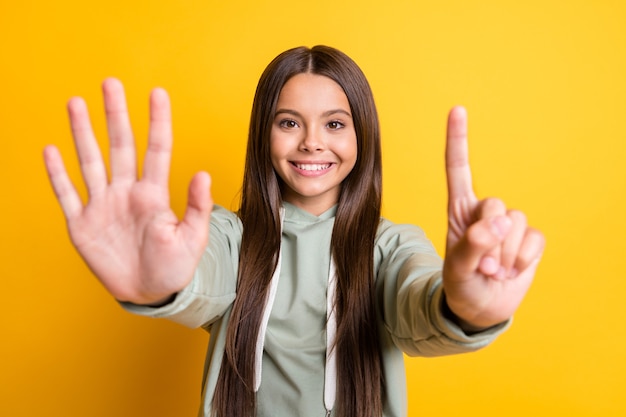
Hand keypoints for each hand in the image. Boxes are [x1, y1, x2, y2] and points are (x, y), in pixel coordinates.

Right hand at [43, 78, 212, 304]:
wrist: (150, 293)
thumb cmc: (175, 267)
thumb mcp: (192, 239)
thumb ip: (197, 207)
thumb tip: (204, 173)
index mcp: (154, 194)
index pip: (157, 149)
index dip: (157, 121)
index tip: (157, 93)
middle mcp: (127, 192)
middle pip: (120, 145)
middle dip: (115, 114)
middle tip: (111, 83)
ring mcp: (103, 206)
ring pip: (90, 161)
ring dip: (82, 133)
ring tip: (76, 103)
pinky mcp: (82, 225)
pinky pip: (67, 194)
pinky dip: (58, 174)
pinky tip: (51, 149)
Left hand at [442, 106, 544, 329]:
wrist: (481, 309)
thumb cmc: (461, 285)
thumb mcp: (456, 270)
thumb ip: (471, 246)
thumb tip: (498, 222)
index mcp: (459, 210)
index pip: (458, 169)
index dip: (458, 140)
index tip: (458, 109)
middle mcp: (485, 212)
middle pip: (495, 204)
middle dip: (489, 239)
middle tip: (480, 265)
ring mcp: (509, 226)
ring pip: (516, 222)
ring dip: (504, 254)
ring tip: (492, 270)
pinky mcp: (529, 240)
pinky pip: (535, 239)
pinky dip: (522, 259)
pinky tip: (511, 271)